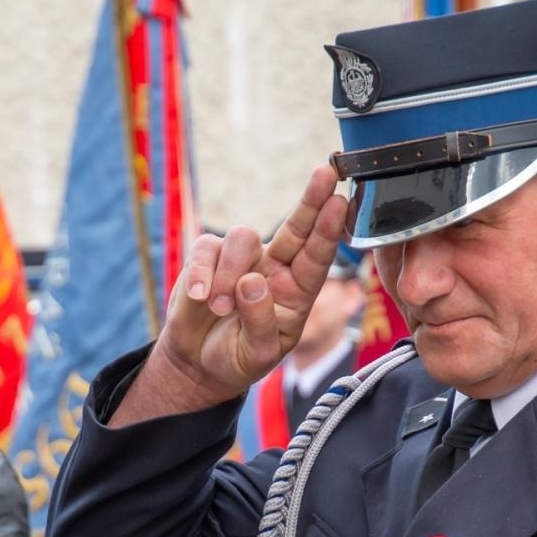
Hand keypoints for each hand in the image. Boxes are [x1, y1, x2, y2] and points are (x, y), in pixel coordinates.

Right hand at [122, 167, 347, 420]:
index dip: (328, 229)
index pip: (317, 256)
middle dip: (310, 200)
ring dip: (229, 275)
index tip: (339, 202)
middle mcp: (274, 267)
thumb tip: (251, 281)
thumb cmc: (239, 358)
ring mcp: (242, 259)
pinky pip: (205, 251)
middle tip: (325, 173)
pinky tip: (198, 299)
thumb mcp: (258, 353)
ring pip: (242, 239)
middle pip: (296, 226)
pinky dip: (199, 276)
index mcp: (297, 291)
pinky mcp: (208, 256)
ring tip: (220, 308)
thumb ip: (260, 322)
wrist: (198, 363)